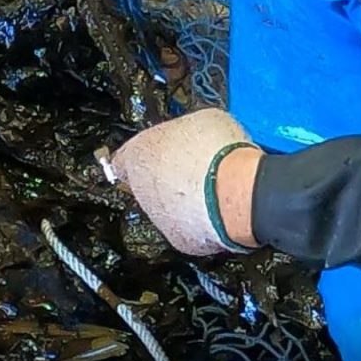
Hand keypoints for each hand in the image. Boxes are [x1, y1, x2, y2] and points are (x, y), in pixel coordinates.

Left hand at [110, 109, 263, 255]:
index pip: (123, 157)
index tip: (156, 152)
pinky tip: (219, 208)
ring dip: (184, 200)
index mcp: (139, 154)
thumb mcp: (202, 120)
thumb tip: (192, 133)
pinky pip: (188, 228)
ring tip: (213, 188)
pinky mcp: (180, 240)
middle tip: (196, 167)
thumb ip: (183, 130)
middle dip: (168, 177)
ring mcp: (159, 218)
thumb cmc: (218, 152)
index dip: (144, 154)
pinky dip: (201, 221)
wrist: (237, 191)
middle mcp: (142, 189)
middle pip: (147, 183)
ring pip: (167, 208)